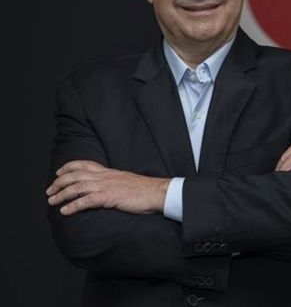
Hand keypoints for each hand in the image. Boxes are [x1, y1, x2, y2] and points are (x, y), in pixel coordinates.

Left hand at [46, 160, 169, 215]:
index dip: (69, 167)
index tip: (59, 172)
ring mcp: (106, 186)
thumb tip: (105, 189)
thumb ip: (113, 182)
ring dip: (62, 194)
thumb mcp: (126, 181)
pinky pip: (86, 201)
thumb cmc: (144, 190)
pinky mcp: (109, 197)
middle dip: (59, 182)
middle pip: (76, 175)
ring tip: (52, 201)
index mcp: (109, 172)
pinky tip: (65, 211)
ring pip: (77, 186)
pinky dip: (73, 205)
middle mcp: (105, 176)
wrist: (156, 192)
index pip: (85, 164)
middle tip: (49, 191)